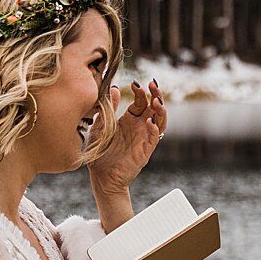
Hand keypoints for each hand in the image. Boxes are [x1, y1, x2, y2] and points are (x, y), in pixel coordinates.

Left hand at [88, 80, 166, 196]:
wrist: (101, 176)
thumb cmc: (100, 151)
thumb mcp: (101, 125)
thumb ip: (109, 108)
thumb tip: (114, 88)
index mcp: (129, 119)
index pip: (141, 101)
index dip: (141, 91)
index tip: (135, 83)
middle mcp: (140, 126)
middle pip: (155, 107)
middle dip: (156, 94)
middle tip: (153, 84)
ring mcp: (145, 138)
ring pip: (160, 120)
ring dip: (160, 110)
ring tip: (156, 101)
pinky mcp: (146, 150)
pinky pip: (154, 138)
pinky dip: (154, 129)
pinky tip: (150, 122)